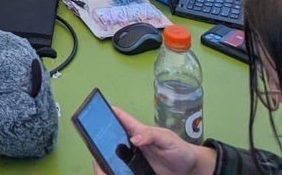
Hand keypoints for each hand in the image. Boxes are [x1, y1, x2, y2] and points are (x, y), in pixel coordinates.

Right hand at [93, 109, 215, 174]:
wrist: (190, 171)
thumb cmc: (179, 150)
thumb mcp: (167, 139)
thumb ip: (151, 135)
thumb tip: (133, 138)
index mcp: (139, 131)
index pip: (121, 118)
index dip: (108, 112)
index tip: (95, 111)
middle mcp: (133, 144)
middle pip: (113, 137)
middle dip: (101, 137)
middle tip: (92, 142)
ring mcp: (134, 158)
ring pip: (115, 155)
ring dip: (106, 156)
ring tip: (98, 161)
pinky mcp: (137, 171)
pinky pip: (123, 170)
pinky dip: (115, 170)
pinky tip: (110, 171)